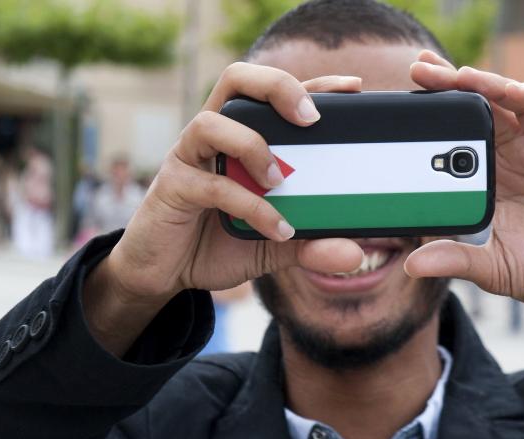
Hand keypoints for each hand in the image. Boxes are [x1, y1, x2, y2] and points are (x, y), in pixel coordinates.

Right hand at [84, 64, 364, 354]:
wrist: (167, 274)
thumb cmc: (221, 244)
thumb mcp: (277, 245)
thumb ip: (312, 244)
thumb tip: (355, 253)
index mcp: (242, 134)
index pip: (276, 94)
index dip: (313, 83)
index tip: (352, 88)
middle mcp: (215, 135)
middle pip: (237, 79)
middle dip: (277, 86)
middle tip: (310, 118)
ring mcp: (190, 157)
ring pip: (213, 122)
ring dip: (253, 146)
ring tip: (282, 180)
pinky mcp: (174, 188)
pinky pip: (212, 185)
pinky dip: (251, 206)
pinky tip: (277, 228)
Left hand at [404, 51, 523, 310]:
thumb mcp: (495, 267)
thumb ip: (458, 260)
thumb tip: (412, 265)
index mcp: (488, 176)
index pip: (456, 131)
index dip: (432, 111)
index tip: (401, 96)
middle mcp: (515, 154)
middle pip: (480, 105)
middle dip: (451, 84)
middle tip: (420, 67)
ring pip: (517, 100)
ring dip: (491, 84)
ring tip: (464, 76)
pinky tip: (522, 93)